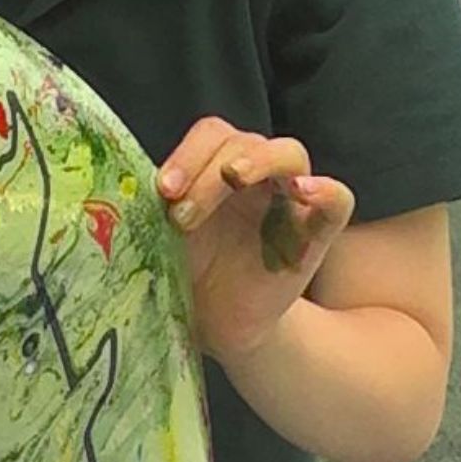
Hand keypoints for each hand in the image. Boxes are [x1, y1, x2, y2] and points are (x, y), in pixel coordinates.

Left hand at [157, 121, 355, 362]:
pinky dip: (325, 189)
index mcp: (218, 171)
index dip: (188, 154)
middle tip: (183, 212)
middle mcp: (258, 177)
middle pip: (246, 140)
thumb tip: (121, 194)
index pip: (212, 136)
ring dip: (257, 162)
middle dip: (209, 168)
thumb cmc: (193, 275)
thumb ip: (157, 207)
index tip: (163, 190)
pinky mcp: (317, 232)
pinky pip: (338, 199)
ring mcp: (291, 200)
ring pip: (289, 153)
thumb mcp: (165, 237)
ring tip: (232, 182)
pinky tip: (304, 191)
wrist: (221, 326)